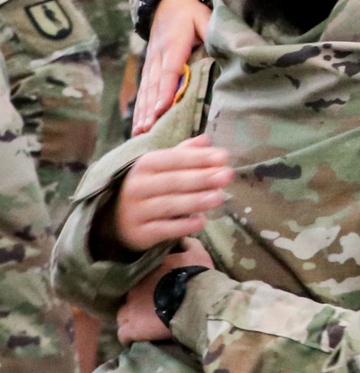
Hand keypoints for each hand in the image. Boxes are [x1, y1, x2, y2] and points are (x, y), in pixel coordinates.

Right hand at [112, 134, 232, 252]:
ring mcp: (136, 211)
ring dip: (196, 200)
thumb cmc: (149, 188)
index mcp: (144, 165)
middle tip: (228, 175)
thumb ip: (183, 153)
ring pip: (169, 205)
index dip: (199, 157)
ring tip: (219, 197)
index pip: (174, 158)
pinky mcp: (140, 233)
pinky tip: (201, 222)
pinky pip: (163, 229)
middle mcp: (137, 186)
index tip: (224, 157)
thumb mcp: (161, 168)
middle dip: (202, 177)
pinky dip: (183, 226)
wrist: (118, 220)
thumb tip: (206, 139)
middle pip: (173, 181)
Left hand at [116, 240, 213, 344]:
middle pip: (130, 297)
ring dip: (132, 320)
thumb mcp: (197, 253)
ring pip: (122, 316)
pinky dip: (131, 337)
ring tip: (146, 325)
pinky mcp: (133, 329)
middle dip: (139, 302)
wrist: (199, 300)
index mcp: (146, 272)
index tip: (158, 291)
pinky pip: (124, 335)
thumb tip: (182, 238)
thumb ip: (187, 243)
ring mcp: (130, 309)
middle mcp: (133, 289)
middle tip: (153, 309)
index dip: (149, 286)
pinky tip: (141, 338)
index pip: (140, 279)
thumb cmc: (198, 276)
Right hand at [132, 0, 211, 133]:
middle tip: (148, 130)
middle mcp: (158, 57)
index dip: (166, 91)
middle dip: (150, 110)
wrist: (165, 1)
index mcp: (173, 45)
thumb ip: (211, 33)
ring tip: (140, 132)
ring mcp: (151, 63)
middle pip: (154, 86)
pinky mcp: (149, 68)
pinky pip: (144, 90)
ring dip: (143, 112)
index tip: (162, 109)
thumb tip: (223, 50)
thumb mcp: (203, 17)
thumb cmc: (189, 12)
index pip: (169, 71)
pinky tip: (138, 125)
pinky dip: (141, 108)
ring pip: (146, 91)